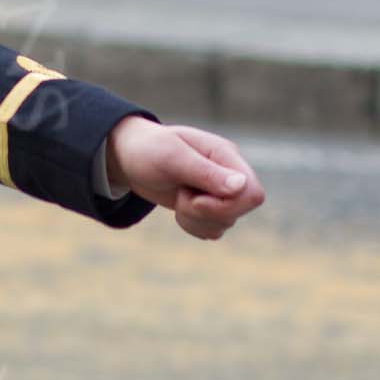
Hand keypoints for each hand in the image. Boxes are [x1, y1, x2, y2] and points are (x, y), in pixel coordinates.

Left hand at [104, 117, 264, 239]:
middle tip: (181, 196)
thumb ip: (206, 172)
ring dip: (196, 219)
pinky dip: (193, 226)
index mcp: (226, 155)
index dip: (226, 206)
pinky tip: (179, 209)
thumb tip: (241, 186)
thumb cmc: (146, 149)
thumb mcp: (171, 157)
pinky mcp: (208, 207)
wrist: (127, 156)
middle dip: (205, 212)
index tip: (195, 200)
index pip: (252, 193)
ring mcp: (219, 192)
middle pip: (241, 210)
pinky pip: (213, 230)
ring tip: (178, 197)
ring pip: (226, 223)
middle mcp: (228, 174)